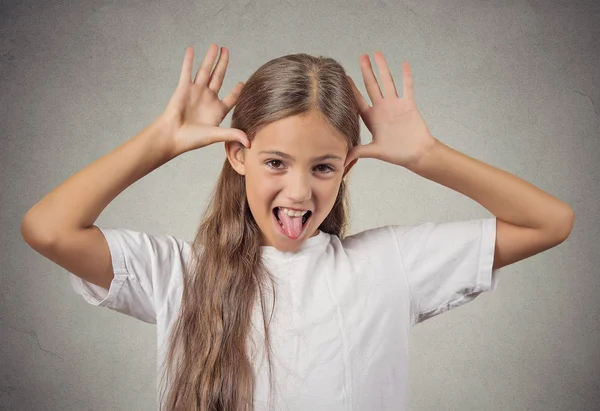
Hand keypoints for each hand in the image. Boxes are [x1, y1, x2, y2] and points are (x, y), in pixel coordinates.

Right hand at [160, 44, 249, 157]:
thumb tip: (249, 143)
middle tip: (226, 50)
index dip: (237, 91)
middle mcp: (207, 98)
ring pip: (205, 71)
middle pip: (218, 77)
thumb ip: (232, 134)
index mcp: (217, 110)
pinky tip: (191, 49)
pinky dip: (189, 60)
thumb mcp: (216, 135)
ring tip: (215, 45)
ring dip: (210, 58)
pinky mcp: (184, 88)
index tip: (242, 83)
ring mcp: (196, 92)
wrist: (173, 136)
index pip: (231, 98)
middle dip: (223, 63)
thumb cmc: (192, 139)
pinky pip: (187, 71)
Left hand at [344, 52, 438, 168]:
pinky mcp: (409, 104)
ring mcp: (396, 105)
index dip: (351, 89)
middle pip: (372, 86)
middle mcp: (382, 108)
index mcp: (372, 118)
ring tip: (377, 54)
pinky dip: (406, 76)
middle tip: (361, 56)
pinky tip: (403, 64)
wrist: (416, 154)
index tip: (344, 77)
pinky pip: (407, 87)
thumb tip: (341, 162)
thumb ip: (359, 152)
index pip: (359, 101)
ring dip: (383, 68)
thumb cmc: (397, 154)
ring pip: (388, 82)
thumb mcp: (375, 151)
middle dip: (366, 71)